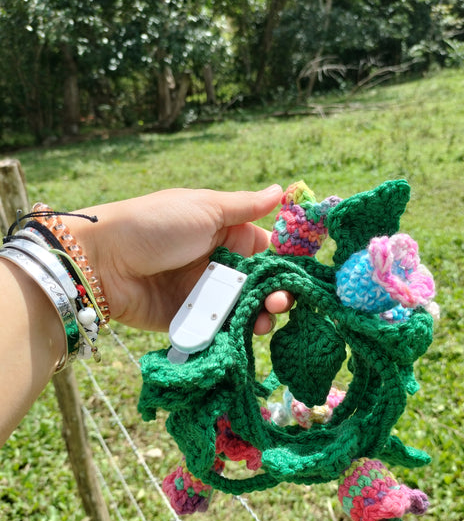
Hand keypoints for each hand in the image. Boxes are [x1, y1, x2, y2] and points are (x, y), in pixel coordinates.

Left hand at [72, 185, 292, 331]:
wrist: (103, 262)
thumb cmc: (154, 225)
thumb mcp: (203, 208)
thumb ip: (245, 207)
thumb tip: (281, 190)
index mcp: (224, 232)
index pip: (266, 249)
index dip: (286, 261)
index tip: (303, 273)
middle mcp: (217, 263)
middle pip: (259, 283)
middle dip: (276, 292)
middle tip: (282, 301)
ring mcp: (204, 293)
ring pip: (244, 307)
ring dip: (261, 313)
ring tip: (266, 317)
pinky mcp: (190, 319)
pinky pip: (221, 327)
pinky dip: (237, 330)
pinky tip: (249, 330)